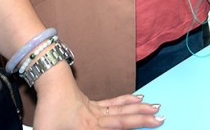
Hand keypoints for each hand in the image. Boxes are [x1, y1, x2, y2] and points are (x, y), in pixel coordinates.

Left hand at [33, 64, 162, 128]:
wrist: (51, 84)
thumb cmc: (47, 112)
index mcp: (88, 127)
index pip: (116, 128)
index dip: (134, 126)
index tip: (151, 125)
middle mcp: (96, 119)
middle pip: (124, 118)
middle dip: (143, 119)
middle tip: (161, 117)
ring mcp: (95, 109)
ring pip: (122, 108)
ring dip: (139, 108)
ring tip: (155, 106)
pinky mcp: (92, 104)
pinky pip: (114, 103)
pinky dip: (127, 100)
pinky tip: (137, 97)